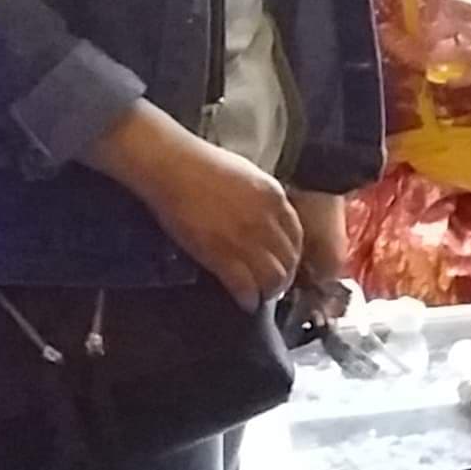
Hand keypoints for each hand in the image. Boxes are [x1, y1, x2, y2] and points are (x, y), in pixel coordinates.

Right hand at [144, 138, 302, 308]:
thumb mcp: (249, 177)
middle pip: (288, 260)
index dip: (293, 255)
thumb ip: (264, 201)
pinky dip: (248, 298)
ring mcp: (245, 239)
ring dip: (270, 291)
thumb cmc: (204, 166)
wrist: (173, 168)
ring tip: (262, 296)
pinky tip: (247, 303)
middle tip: (275, 286)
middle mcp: (266, 221)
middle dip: (284, 277)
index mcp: (275, 198)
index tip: (286, 263)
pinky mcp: (221, 255)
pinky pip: (244, 285)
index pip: (297, 236)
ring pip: (272, 277)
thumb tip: (269, 222)